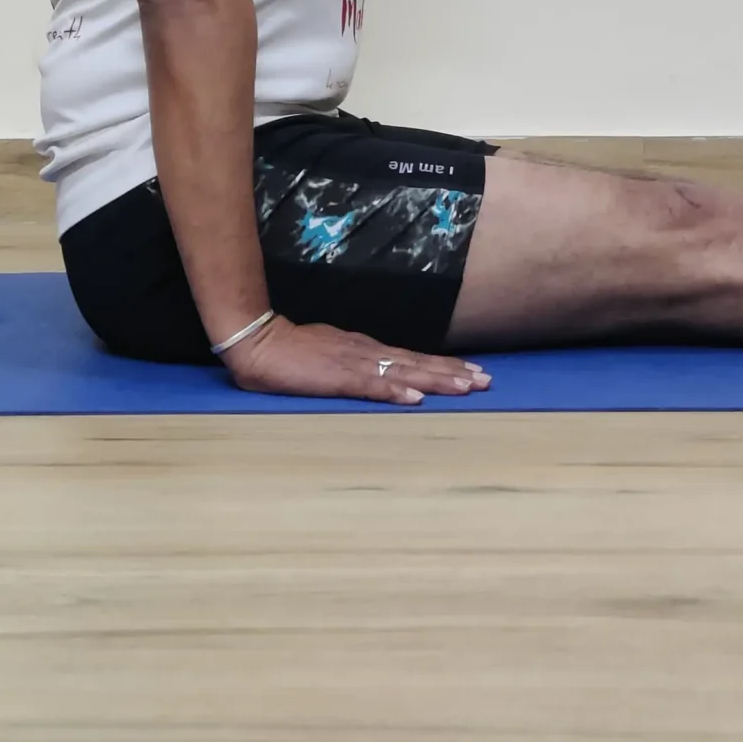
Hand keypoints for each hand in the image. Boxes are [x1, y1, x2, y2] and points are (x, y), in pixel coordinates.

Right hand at [219, 317, 489, 405]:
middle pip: (417, 363)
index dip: (442, 366)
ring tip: (466, 387)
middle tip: (486, 380)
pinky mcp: (336, 378)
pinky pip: (370, 386)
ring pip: (403, 373)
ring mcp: (352, 363)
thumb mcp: (329, 356)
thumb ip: (353, 365)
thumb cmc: (289, 352)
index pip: (411, 358)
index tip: (471, 372)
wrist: (257, 341)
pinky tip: (415, 400)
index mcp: (364, 350)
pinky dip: (394, 393)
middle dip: (452, 372)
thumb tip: (379, 376)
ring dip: (436, 380)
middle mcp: (366, 353)